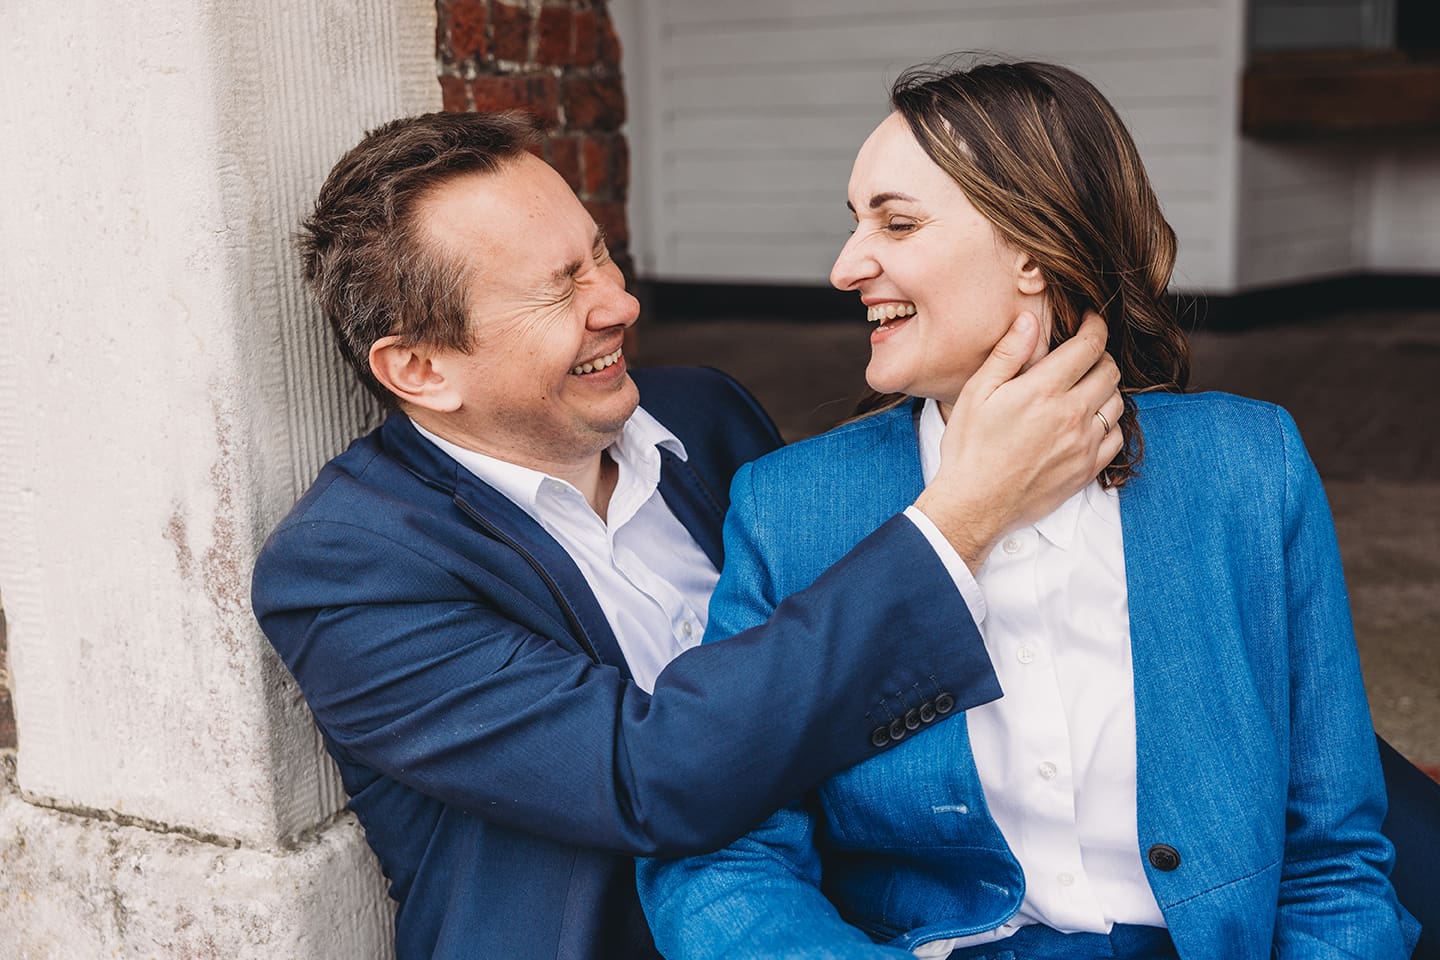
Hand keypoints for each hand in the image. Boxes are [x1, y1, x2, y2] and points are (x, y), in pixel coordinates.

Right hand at [914, 310, 1123, 571]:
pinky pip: (1117, 436)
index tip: (1089, 321)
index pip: (1089, 345)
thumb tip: (1030, 320)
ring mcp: (1084, 443)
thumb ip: (1007, 354)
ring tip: (1084, 388)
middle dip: (1099, 355)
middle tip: (1081, 356)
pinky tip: (1088, 422)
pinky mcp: (1087, 468)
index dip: (1094, 326)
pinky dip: (1109, 423)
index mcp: (1044, 390)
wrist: (975, 504)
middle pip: (1109, 370)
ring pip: (1117, 401)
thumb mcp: (977, 393)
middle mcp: (1072, 414)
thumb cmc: (970, 448)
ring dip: (1105, 388)